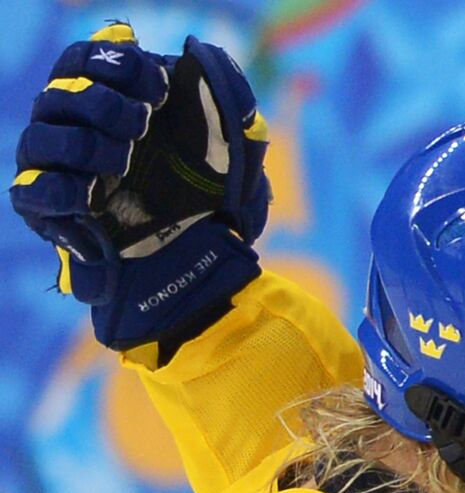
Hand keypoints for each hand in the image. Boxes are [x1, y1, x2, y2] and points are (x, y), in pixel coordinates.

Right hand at [10, 22, 269, 351]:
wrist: (203, 266)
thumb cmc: (211, 199)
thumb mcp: (233, 148)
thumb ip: (226, 100)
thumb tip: (204, 56)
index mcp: (110, 102)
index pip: (85, 59)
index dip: (115, 64)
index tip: (158, 88)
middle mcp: (75, 130)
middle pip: (60, 93)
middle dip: (103, 103)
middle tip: (141, 124)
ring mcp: (59, 172)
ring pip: (40, 138)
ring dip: (85, 145)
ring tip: (122, 163)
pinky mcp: (51, 216)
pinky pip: (31, 192)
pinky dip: (56, 191)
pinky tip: (89, 199)